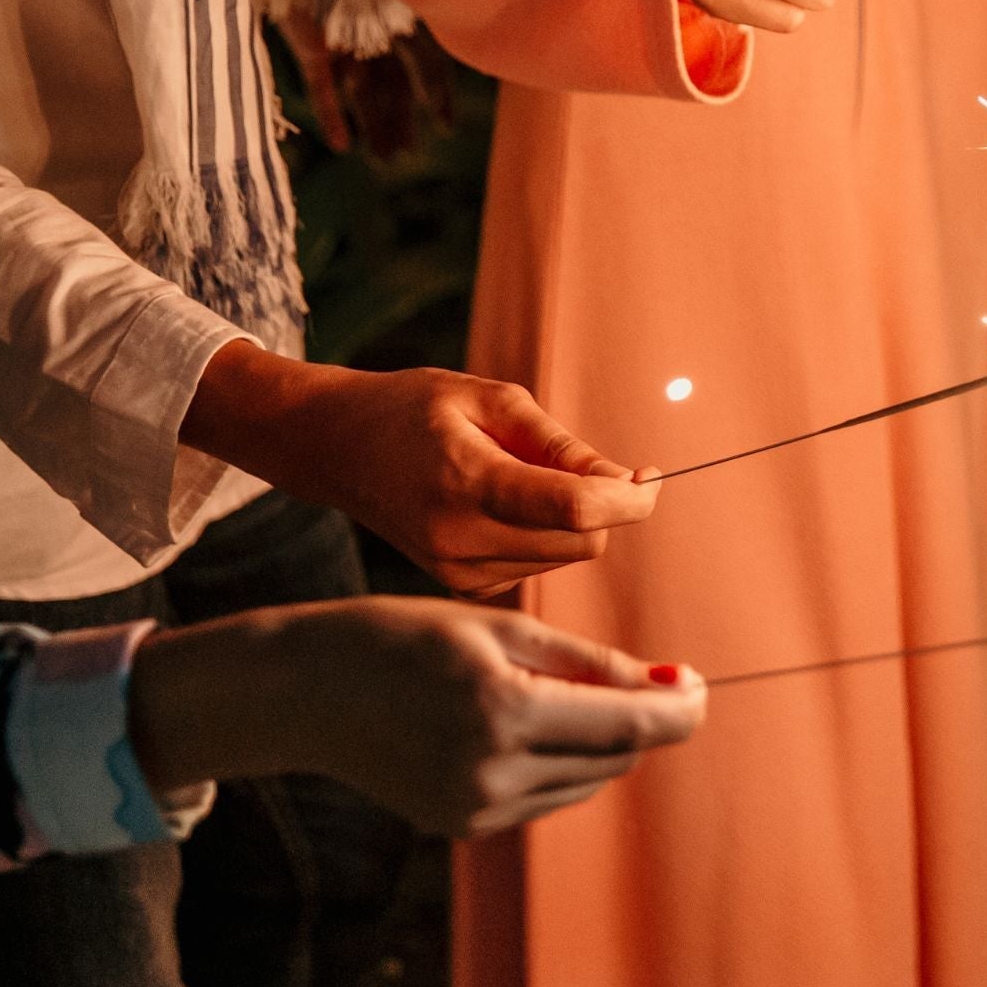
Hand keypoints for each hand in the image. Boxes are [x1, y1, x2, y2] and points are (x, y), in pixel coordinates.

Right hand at [130, 598, 705, 838]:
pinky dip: (559, 760)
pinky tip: (524, 724)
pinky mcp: (463, 827)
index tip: (700, 686)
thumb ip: (588, 662)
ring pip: (587, 780)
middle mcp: (492, 773)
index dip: (679, 709)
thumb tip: (669, 684)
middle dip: (643, 719)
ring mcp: (475, 810)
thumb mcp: (497, 628)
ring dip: (602, 740)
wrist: (300, 692)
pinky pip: (546, 794)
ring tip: (561, 691)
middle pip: (616, 757)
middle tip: (650, 677)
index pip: (631, 726)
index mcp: (505, 712)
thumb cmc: (400, 637)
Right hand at [180, 343, 658, 593]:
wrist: (334, 448)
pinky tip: (511, 504)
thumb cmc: (414, 409)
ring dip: (576, 519)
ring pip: (566, 556)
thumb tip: (627, 481)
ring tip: (531, 475)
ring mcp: (457, 571)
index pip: (576, 509)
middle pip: (582, 540)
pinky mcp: (460, 586)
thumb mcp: (490, 399)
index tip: (652, 475)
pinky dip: (546, 535)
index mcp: (466, 482)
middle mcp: (460, 538)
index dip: (631, 498)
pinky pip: (537, 564)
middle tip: (604, 467)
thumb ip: (561, 444)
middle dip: (610, 507)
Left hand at [276, 12, 455, 161]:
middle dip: (400, 122)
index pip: (427, 65)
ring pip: (362, 94)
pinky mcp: (310, 47)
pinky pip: (322, 88)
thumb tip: (453, 70)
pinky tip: (341, 146)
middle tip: (406, 156)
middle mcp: (374, 32)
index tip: (446, 128)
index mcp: (403, 16)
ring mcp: (341, 41)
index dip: (438, 95)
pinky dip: (332, 116)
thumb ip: (427, 39)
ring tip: (383, 161)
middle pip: (392, 86)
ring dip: (373, 126)